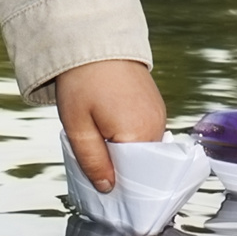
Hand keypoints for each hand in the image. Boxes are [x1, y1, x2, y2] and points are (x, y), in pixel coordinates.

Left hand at [53, 57, 168, 192]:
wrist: (95, 39)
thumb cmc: (82, 82)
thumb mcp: (78, 126)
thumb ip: (93, 161)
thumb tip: (109, 188)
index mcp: (140, 133)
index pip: (136, 176)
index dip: (120, 188)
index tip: (104, 196)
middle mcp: (157, 125)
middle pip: (142, 165)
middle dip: (121, 172)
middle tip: (96, 176)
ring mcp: (158, 113)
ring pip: (142, 149)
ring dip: (123, 155)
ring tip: (100, 152)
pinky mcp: (154, 105)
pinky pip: (144, 133)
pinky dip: (128, 140)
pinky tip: (109, 135)